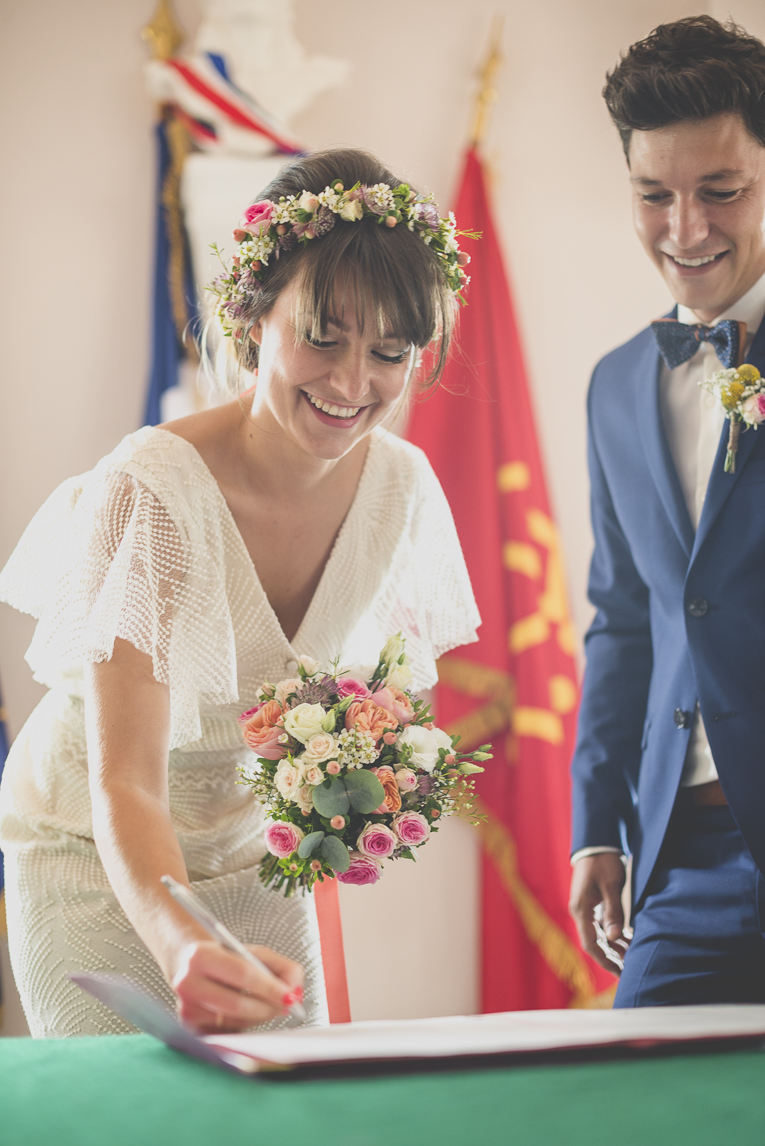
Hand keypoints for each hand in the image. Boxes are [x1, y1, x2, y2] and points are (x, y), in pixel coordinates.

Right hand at [171, 942, 304, 1032]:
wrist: (191, 965)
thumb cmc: (226, 958)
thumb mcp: (253, 953)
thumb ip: (280, 967)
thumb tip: (294, 990)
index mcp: (201, 955)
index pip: (242, 973)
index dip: (269, 987)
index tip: (289, 996)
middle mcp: (187, 982)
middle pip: (237, 1003)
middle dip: (267, 1007)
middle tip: (286, 1006)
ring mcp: (187, 1007)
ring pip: (234, 1020)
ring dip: (259, 1016)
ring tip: (270, 1006)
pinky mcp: (190, 1027)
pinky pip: (227, 1032)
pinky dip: (245, 1024)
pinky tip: (250, 1013)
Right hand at [569, 853, 629, 975]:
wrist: (596, 843)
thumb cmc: (602, 862)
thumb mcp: (611, 886)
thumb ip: (613, 912)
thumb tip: (614, 938)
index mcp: (581, 909)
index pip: (590, 943)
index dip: (604, 960)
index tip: (619, 971)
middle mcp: (581, 911)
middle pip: (594, 942)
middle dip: (610, 956)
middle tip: (628, 969)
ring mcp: (586, 908)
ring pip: (599, 934)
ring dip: (614, 945)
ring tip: (632, 956)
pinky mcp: (593, 903)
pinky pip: (602, 924)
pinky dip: (614, 933)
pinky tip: (628, 939)